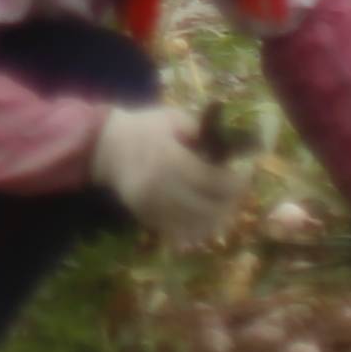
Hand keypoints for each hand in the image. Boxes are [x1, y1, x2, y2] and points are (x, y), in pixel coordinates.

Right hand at [92, 101, 246, 247]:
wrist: (105, 146)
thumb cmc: (145, 129)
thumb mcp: (174, 119)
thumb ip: (203, 133)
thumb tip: (232, 150)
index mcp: (172, 160)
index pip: (217, 182)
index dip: (238, 181)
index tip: (244, 174)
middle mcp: (164, 188)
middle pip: (211, 208)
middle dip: (230, 202)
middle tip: (235, 192)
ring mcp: (154, 207)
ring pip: (198, 226)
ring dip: (216, 219)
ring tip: (222, 205)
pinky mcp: (147, 218)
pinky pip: (180, 232)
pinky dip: (196, 228)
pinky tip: (203, 216)